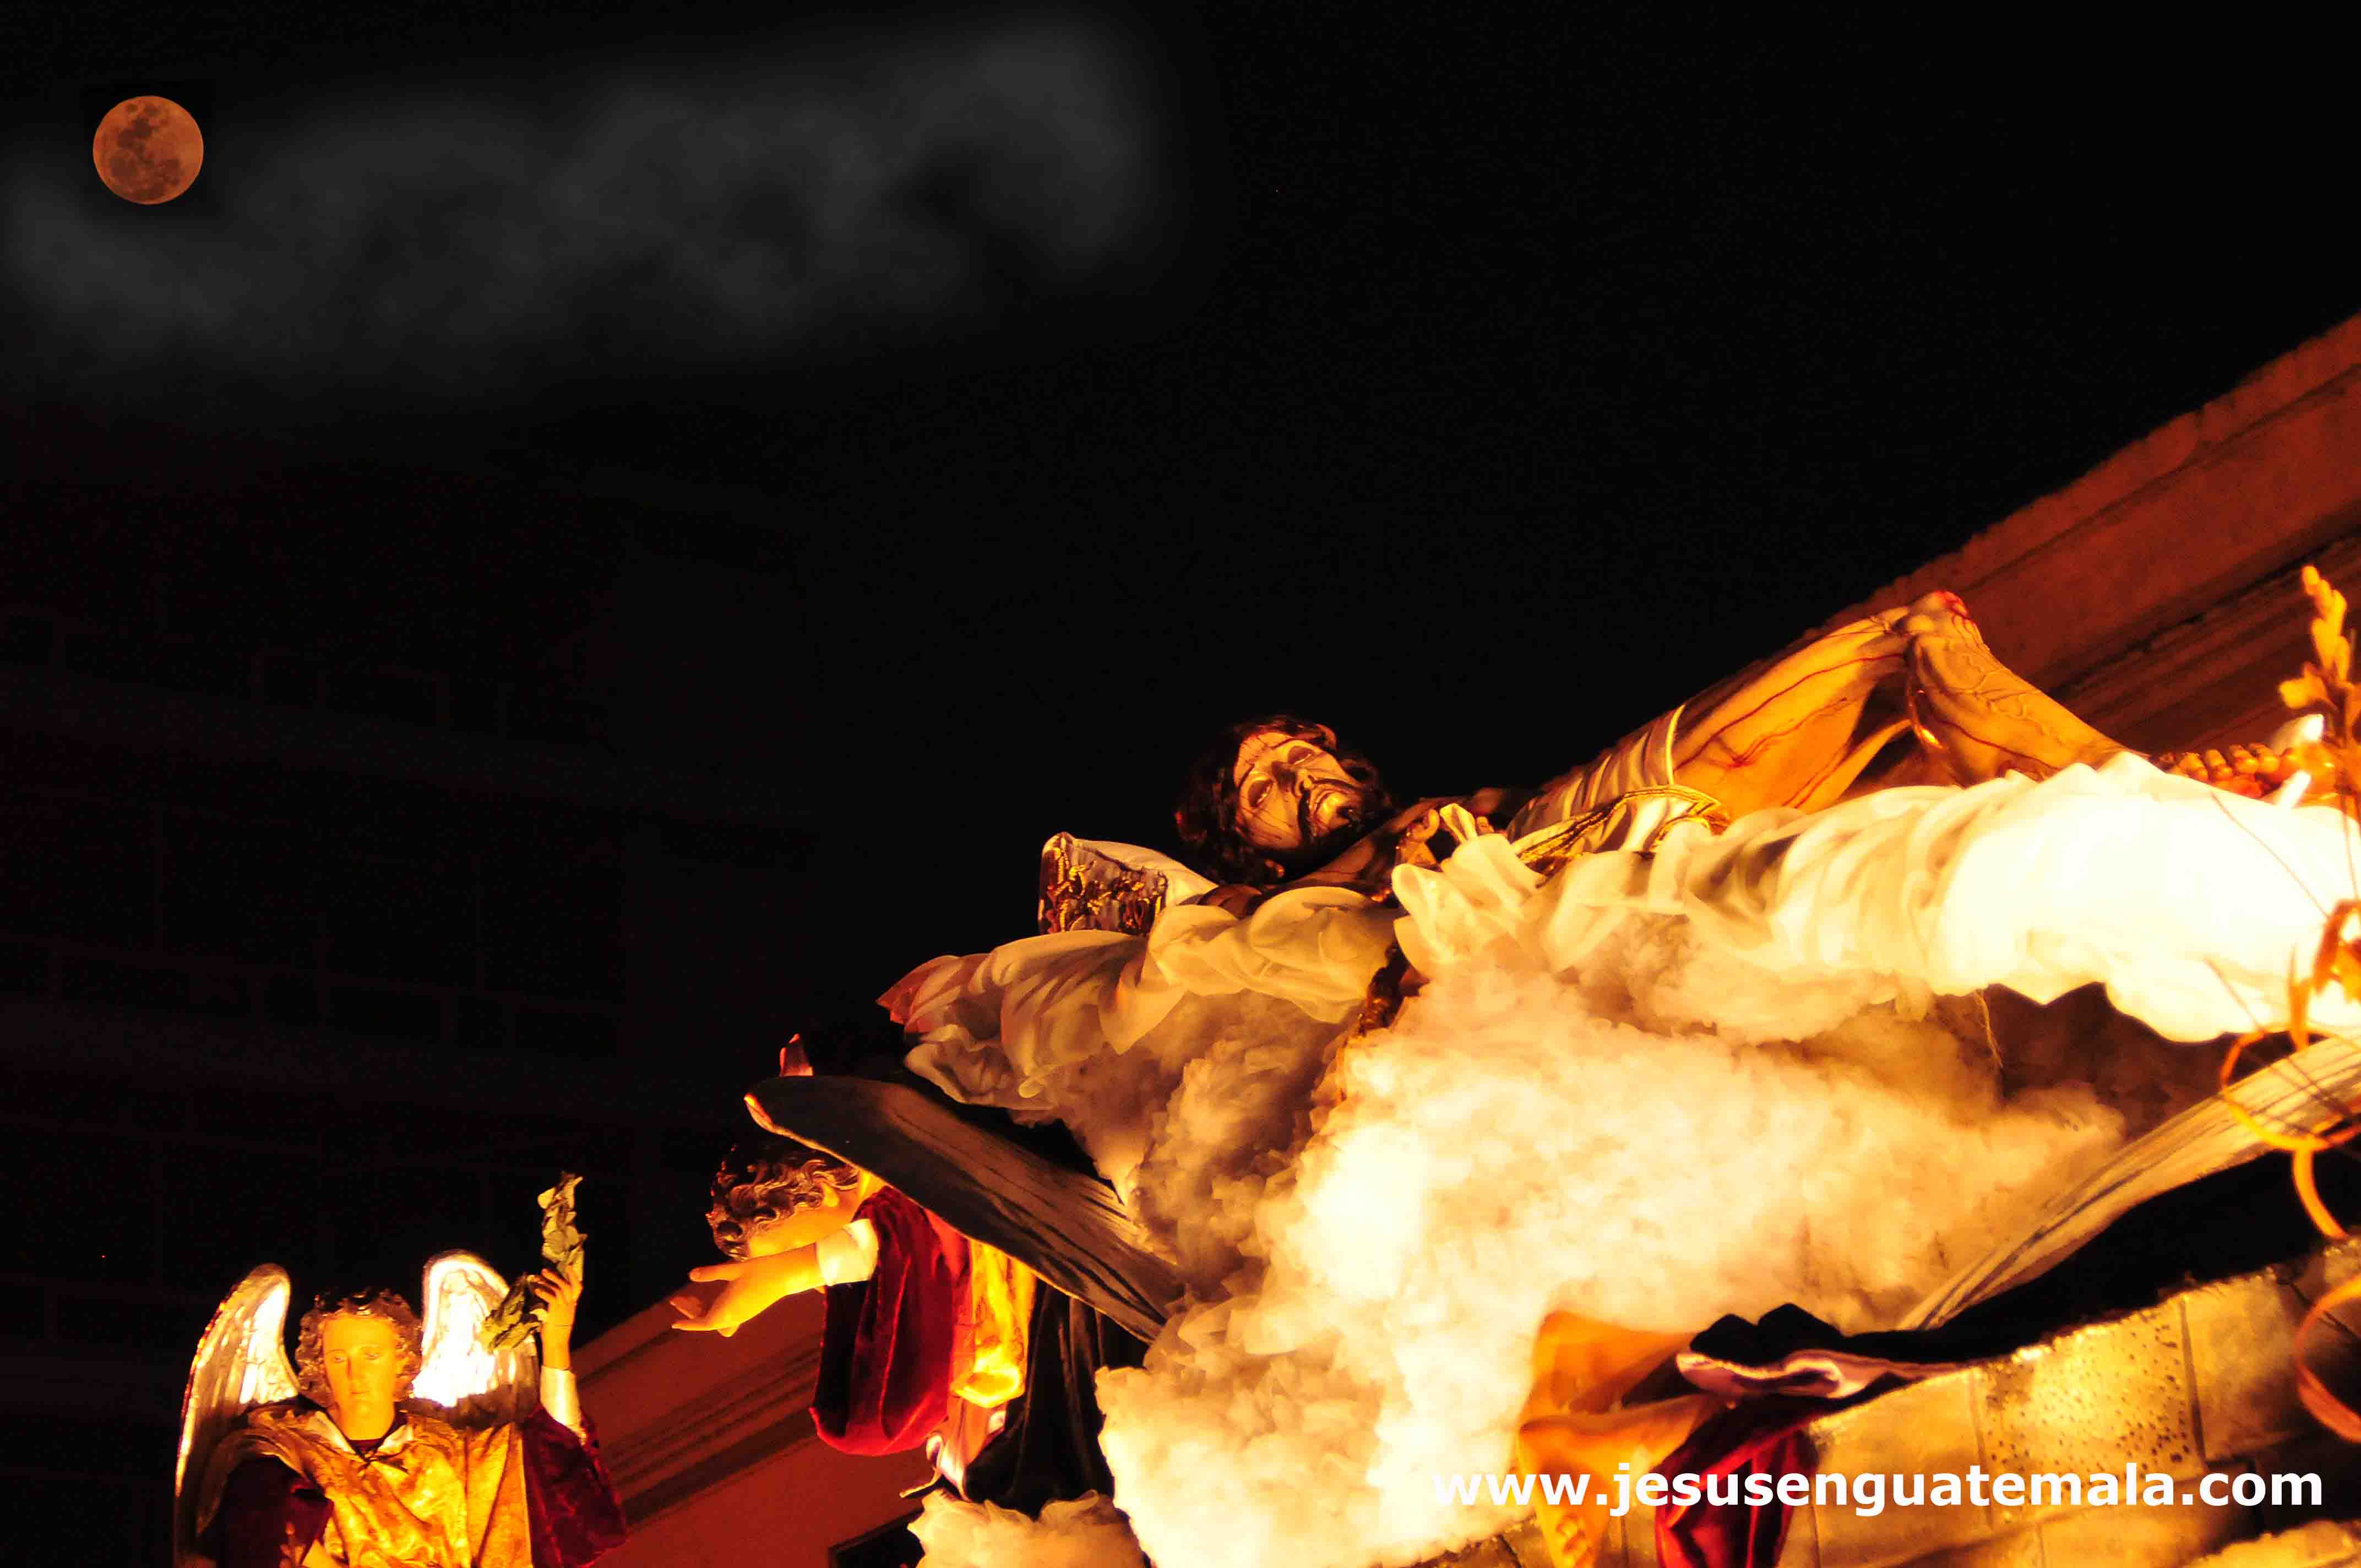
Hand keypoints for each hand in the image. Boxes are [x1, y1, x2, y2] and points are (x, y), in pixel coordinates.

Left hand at [533, 1262, 581, 1368]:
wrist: (557, 1343)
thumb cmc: (556, 1333)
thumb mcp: (561, 1318)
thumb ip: (558, 1308)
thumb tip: (549, 1300)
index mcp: (572, 1306)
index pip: (578, 1288)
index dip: (574, 1276)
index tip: (568, 1267)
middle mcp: (570, 1305)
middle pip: (566, 1285)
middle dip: (555, 1276)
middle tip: (544, 1271)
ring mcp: (564, 1307)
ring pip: (558, 1289)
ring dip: (547, 1282)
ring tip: (537, 1278)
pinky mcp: (556, 1311)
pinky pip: (551, 1297)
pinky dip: (543, 1292)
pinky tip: (536, 1290)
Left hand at [668, 1251, 807, 1336]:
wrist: (787, 1275)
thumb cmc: (761, 1269)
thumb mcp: (734, 1268)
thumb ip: (712, 1273)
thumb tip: (690, 1275)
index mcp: (728, 1310)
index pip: (702, 1323)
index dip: (688, 1324)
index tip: (674, 1324)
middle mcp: (734, 1317)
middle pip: (706, 1321)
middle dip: (691, 1312)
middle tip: (678, 1299)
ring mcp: (742, 1316)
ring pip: (716, 1321)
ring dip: (703, 1313)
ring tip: (695, 1298)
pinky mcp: (748, 1312)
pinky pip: (726, 1318)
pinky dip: (715, 1311)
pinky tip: (714, 1297)